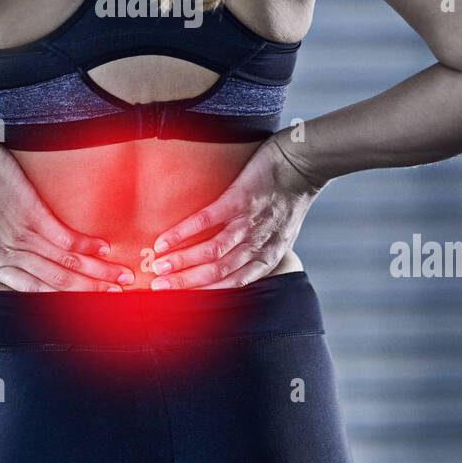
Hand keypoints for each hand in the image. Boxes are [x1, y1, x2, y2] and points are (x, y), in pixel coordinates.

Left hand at [0, 143, 134, 290]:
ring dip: (98, 272)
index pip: (33, 289)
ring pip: (67, 264)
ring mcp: (24, 238)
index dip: (62, 298)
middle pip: (58, 282)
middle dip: (91, 291)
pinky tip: (105, 249)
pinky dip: (88, 245)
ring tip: (123, 277)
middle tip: (119, 296)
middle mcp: (11, 257)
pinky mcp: (34, 215)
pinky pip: (66, 238)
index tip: (84, 303)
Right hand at [148, 135, 325, 289]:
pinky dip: (183, 233)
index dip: (203, 293)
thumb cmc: (291, 197)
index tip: (178, 298)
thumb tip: (241, 259)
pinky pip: (206, 221)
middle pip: (216, 272)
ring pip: (211, 252)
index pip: (232, 284)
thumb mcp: (282, 233)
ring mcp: (248, 223)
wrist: (303, 164)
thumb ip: (262, 249)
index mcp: (268, 257)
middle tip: (158, 286)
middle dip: (184, 282)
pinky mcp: (239, 199)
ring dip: (181, 261)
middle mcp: (257, 245)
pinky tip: (164, 240)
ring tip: (158, 266)